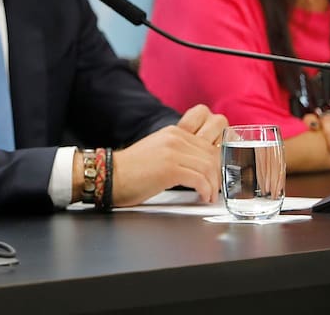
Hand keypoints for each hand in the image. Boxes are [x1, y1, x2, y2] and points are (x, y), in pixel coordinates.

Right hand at [110, 104, 225, 206]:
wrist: (110, 176)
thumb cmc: (132, 170)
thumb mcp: (159, 150)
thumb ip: (180, 150)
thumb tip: (203, 164)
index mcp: (174, 131)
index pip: (209, 135)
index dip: (219, 154)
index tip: (217, 170)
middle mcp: (176, 137)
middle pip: (214, 152)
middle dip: (218, 173)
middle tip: (215, 187)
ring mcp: (173, 152)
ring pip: (210, 166)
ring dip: (213, 185)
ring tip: (208, 194)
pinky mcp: (170, 169)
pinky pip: (201, 180)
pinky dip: (206, 191)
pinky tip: (202, 197)